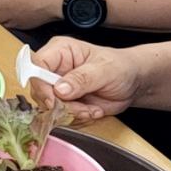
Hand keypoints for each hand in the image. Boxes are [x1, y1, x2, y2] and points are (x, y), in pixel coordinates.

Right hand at [27, 37, 142, 124]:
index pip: (37, 65)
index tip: (53, 101)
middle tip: (82, 108)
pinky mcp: (64, 102)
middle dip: (61, 104)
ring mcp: (58, 87)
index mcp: (59, 51)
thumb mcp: (104, 70)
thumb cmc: (120, 67)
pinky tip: (92, 111)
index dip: (41, 84)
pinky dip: (77, 118)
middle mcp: (54, 68)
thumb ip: (82, 78)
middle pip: (40, 89)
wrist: (133, 83)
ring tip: (92, 109)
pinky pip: (60, 116)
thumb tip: (59, 88)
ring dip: (71, 113)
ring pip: (49, 107)